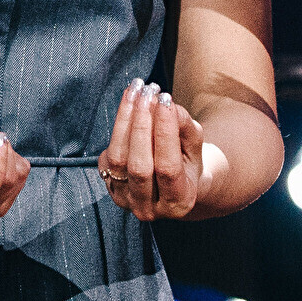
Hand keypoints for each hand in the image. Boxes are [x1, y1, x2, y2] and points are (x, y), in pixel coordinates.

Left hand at [97, 80, 213, 219]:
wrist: (171, 182)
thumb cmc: (187, 160)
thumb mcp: (195, 146)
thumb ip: (185, 128)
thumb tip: (165, 104)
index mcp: (179, 202)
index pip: (167, 167)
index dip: (165, 132)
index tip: (165, 99)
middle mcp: (149, 209)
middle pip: (139, 166)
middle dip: (142, 124)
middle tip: (147, 91)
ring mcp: (124, 200)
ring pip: (118, 159)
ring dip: (125, 120)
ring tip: (136, 91)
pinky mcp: (108, 187)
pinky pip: (107, 156)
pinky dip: (118, 128)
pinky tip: (129, 105)